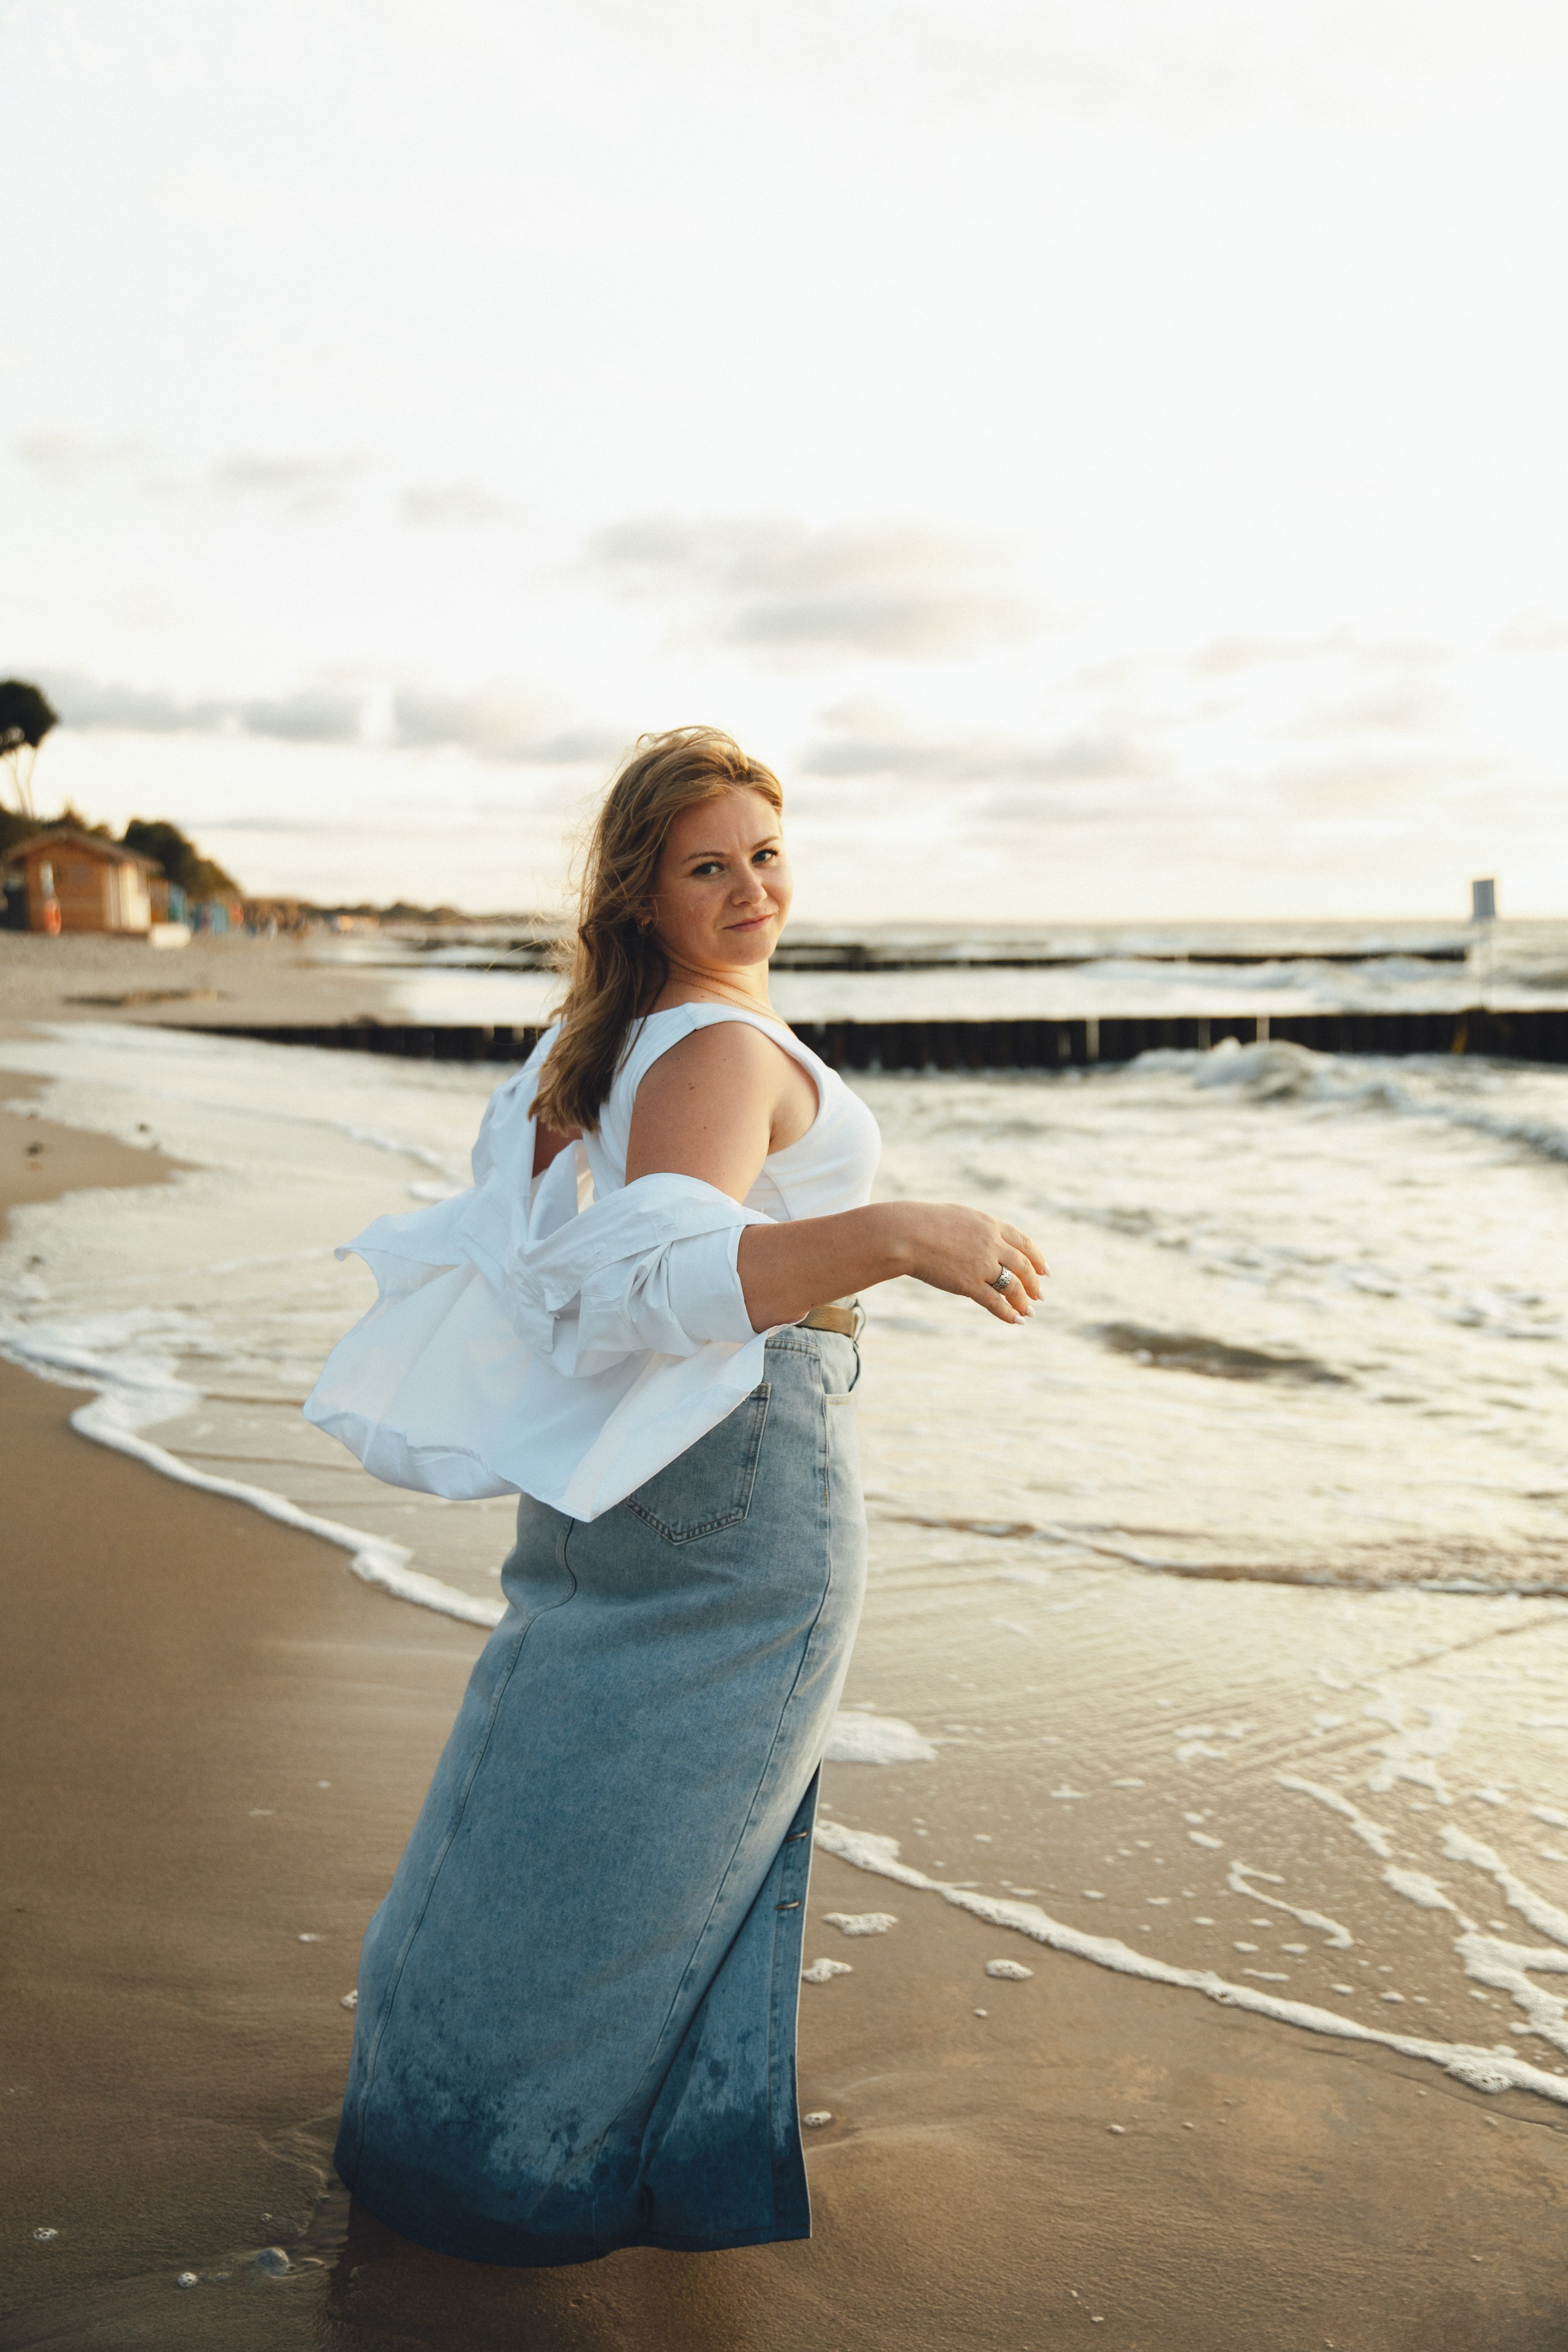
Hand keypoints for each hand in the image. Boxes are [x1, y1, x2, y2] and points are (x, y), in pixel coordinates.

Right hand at [887, 1202, 1048, 1324]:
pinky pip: (995, 1302)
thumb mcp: (959, 1218)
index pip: (1023, 1242)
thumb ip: (976, 1230)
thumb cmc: (924, 1223)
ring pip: (1013, 1286)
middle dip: (1034, 1283)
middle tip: (1040, 1295)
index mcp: (990, 1225)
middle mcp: (991, 1245)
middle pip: (1023, 1266)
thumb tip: (982, 1238)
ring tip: (1029, 1311)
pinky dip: (1008, 1313)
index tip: (1044, 1270)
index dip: (1037, 1258)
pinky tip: (1016, 1320)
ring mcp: (982, 1265)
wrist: (906, 1234)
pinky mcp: (969, 1284)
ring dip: (1023, 1301)